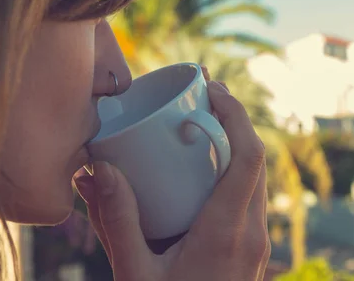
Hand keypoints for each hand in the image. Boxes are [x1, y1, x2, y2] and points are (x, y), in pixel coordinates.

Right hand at [73, 69, 269, 279]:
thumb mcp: (135, 274)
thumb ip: (117, 221)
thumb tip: (95, 171)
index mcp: (227, 232)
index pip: (248, 156)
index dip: (235, 114)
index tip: (212, 89)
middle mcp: (252, 232)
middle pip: (256, 159)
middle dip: (235, 121)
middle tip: (204, 97)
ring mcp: (258, 242)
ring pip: (257, 178)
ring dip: (236, 145)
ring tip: (205, 126)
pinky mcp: (253, 250)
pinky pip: (251, 198)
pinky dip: (234, 172)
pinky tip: (206, 171)